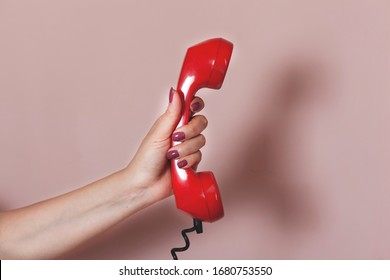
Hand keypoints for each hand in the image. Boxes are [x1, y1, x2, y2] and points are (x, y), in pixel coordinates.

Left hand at [124, 88, 207, 203]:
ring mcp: (188, 147)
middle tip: (176, 137)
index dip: (196, 104)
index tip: (193, 107)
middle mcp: (183, 132)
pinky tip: (178, 166)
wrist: (145, 184)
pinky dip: (188, 161)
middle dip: (190, 130)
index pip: (191, 105)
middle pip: (201, 121)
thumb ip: (171, 113)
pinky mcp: (193, 161)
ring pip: (202, 140)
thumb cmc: (146, 158)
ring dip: (186, 149)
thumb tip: (175, 91)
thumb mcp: (159, 132)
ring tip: (172, 156)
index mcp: (173, 121)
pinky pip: (200, 156)